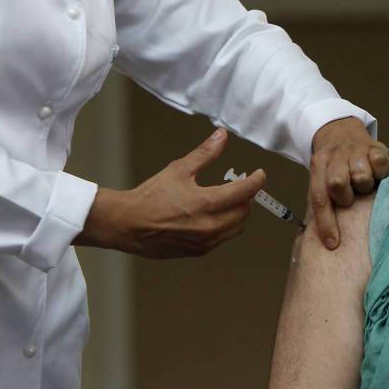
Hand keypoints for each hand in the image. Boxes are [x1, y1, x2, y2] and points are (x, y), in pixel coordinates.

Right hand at [77, 129, 264, 257]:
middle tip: (240, 185)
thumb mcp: (179, 170)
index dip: (257, 180)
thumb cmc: (151, 197)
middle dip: (247, 196)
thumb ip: (205, 154)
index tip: (259, 174)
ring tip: (229, 200)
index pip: (245, 191)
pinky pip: (223, 238)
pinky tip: (216, 216)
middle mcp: (210, 225)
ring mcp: (206, 241)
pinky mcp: (199, 251)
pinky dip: (226, 226)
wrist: (128, 224)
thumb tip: (222, 136)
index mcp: (207, 203)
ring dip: (239, 212)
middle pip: (245, 210)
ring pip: (237, 226)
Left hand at [308, 117, 388, 249]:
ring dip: (364, 184)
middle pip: (337, 183)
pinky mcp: (374, 145)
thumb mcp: (321, 177)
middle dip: (346, 196)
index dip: (326, 223)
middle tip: (351, 196)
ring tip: (364, 182)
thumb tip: (328, 239)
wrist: (341, 131)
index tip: (333, 243)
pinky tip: (376, 172)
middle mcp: (334, 156)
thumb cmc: (334, 165)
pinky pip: (379, 163)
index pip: (319, 197)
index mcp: (317, 166)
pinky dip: (380, 171)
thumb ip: (323, 199)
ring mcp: (354, 149)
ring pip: (361, 174)